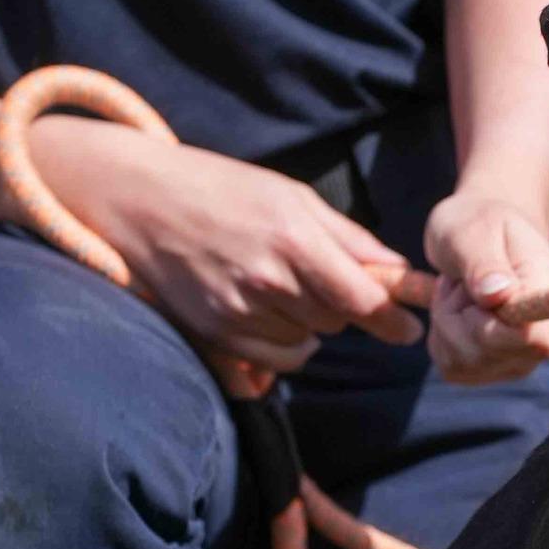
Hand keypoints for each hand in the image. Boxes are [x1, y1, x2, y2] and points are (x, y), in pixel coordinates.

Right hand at [31, 120, 428, 371]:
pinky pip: (279, 359)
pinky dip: (285, 343)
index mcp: (294, 239)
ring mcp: (240, 312)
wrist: (139, 200)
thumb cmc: (222, 189)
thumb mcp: (291, 196)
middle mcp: (268, 280)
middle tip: (318, 276)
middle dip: (342, 305)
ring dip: (310, 322)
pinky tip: (266, 311)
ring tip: (279, 285)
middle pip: (338, 320)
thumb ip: (348, 237)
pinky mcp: (218, 334)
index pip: (362, 299)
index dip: (393, 320)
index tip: (410, 331)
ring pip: (310, 342)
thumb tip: (398, 271)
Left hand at [424, 187, 548, 384]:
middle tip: (460, 280)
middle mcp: (546, 332)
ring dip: (446, 324)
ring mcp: (522, 357)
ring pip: (466, 363)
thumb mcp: (474, 230)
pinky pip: (454, 369)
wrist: (480, 236)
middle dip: (458, 317)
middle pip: (491, 354)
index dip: (498, 327)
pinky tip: (455, 312)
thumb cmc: (479, 224)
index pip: (539, 339)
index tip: (477, 294)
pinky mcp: (494, 369)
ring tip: (459, 291)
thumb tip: (498, 295)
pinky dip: (441, 340)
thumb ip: (484, 263)